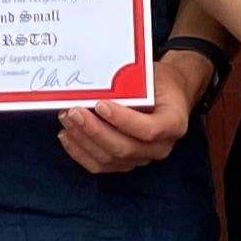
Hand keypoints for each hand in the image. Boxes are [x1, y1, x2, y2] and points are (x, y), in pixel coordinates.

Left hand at [59, 50, 208, 174]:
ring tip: (67, 120)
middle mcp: (161, 147)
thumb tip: (96, 87)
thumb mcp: (153, 75)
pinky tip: (67, 136)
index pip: (148, 130)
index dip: (122, 120)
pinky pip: (101, 165)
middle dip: (94, 131)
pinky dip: (81, 153)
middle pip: (125, 148)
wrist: (170, 96)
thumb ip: (131, 84)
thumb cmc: (160, 83)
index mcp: (174, 124)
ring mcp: (143, 158)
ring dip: (84, 141)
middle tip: (74, 112)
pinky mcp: (127, 164)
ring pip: (110, 159)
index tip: (100, 105)